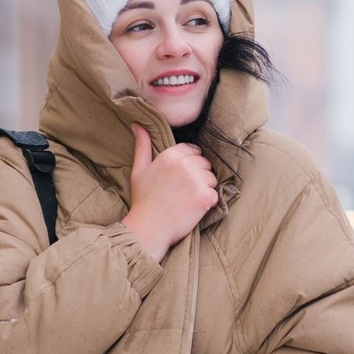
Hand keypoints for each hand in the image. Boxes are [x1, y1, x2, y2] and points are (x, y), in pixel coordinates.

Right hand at [121, 123, 218, 261]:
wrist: (148, 229)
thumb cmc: (143, 200)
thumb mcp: (139, 170)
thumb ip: (142, 145)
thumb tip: (137, 124)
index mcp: (170, 155)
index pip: (193, 150)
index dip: (190, 164)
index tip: (182, 178)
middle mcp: (184, 164)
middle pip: (205, 163)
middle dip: (199, 176)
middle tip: (184, 192)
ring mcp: (196, 180)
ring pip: (212, 178)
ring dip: (204, 189)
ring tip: (187, 200)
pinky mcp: (204, 196)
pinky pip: (215, 194)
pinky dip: (207, 203)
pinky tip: (193, 209)